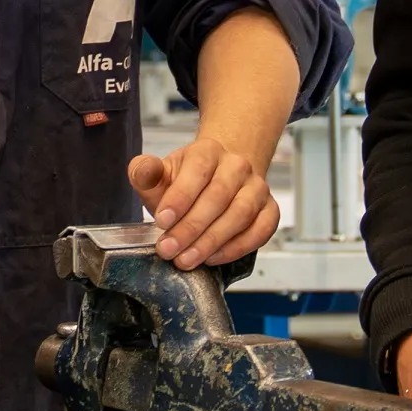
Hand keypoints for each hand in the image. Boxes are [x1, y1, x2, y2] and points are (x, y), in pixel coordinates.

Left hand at [129, 137, 279, 267]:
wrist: (219, 179)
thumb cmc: (187, 181)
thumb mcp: (161, 174)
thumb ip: (146, 173)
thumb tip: (142, 170)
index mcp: (208, 151)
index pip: (197, 170)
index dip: (180, 197)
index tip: (162, 221)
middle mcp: (237, 166)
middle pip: (218, 195)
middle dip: (191, 227)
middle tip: (169, 249)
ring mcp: (257, 188)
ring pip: (241, 214)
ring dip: (212, 241)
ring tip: (186, 259)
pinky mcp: (270, 209)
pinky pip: (261, 230)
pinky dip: (238, 247)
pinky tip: (213, 257)